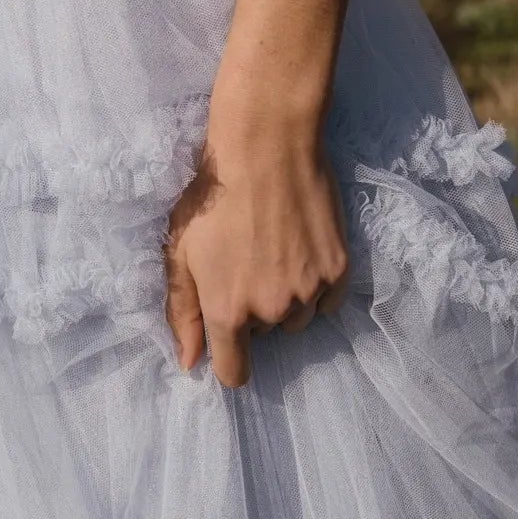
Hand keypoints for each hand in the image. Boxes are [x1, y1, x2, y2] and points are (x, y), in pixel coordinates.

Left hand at [162, 89, 350, 388]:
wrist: (266, 146)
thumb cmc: (213, 195)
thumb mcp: (180, 251)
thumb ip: (183, 311)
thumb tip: (190, 363)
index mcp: (227, 310)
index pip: (234, 372)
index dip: (229, 360)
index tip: (228, 341)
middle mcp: (271, 310)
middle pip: (263, 335)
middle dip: (253, 311)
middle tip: (245, 262)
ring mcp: (308, 291)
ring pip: (296, 318)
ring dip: (285, 299)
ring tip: (274, 252)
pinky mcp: (338, 270)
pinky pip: (327, 300)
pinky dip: (316, 286)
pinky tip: (302, 251)